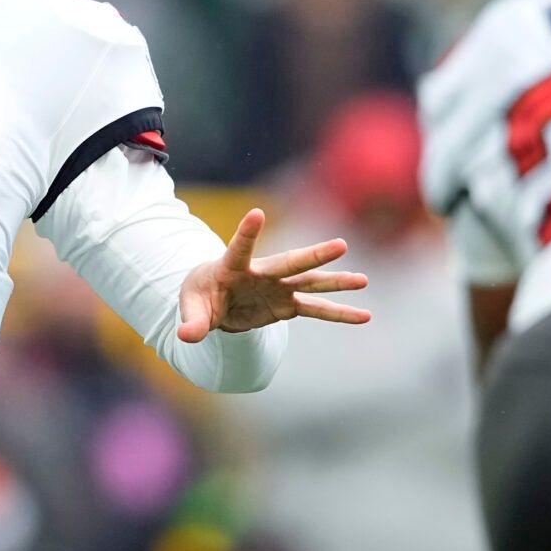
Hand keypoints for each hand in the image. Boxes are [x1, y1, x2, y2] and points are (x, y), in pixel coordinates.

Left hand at [176, 208, 369, 342]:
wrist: (215, 300)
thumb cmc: (201, 297)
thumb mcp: (192, 309)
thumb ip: (192, 322)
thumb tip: (186, 337)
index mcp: (231, 267)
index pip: (239, 247)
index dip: (247, 232)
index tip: (256, 213)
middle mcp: (260, 273)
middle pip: (288, 263)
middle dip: (313, 255)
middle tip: (341, 245)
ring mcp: (277, 288)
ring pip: (309, 283)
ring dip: (335, 282)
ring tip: (363, 280)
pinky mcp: (286, 305)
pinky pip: (316, 310)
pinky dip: (338, 313)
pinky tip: (364, 316)